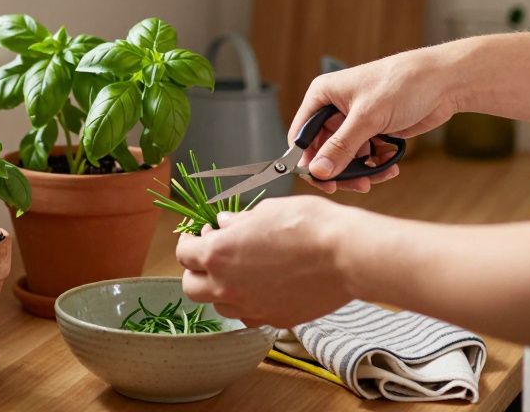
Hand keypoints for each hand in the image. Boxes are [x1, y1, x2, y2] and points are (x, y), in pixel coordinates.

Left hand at [176, 196, 353, 327]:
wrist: (346, 255)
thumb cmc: (308, 224)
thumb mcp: (266, 210)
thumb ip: (239, 221)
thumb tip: (225, 224)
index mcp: (218, 254)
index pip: (183, 254)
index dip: (189, 241)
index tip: (199, 234)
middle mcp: (227, 286)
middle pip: (191, 287)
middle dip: (196, 270)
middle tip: (212, 254)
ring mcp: (250, 308)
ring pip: (218, 305)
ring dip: (220, 288)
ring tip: (239, 270)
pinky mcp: (274, 320)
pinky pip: (248, 314)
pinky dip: (247, 302)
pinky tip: (262, 285)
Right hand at [291, 46, 458, 192]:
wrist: (444, 82)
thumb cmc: (402, 83)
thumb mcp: (367, 117)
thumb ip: (341, 146)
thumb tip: (318, 171)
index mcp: (323, 96)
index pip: (302, 135)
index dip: (308, 160)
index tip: (322, 181)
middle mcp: (335, 108)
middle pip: (324, 151)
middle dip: (339, 170)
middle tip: (355, 185)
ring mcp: (355, 121)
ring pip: (345, 157)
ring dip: (360, 171)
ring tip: (378, 176)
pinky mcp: (373, 130)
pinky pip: (365, 157)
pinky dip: (375, 166)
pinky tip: (390, 167)